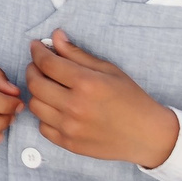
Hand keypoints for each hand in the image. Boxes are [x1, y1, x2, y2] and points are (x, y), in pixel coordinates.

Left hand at [26, 30, 179, 167]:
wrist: (149, 135)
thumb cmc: (131, 99)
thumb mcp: (108, 70)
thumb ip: (77, 54)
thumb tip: (55, 37)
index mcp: (87, 83)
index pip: (47, 63)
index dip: (37, 51)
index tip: (35, 47)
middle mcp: (76, 106)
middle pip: (35, 84)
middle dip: (33, 70)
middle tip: (39, 66)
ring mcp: (71, 127)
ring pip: (35, 105)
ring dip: (38, 93)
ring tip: (49, 87)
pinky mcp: (70, 143)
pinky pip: (42, 126)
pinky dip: (45, 115)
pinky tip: (56, 108)